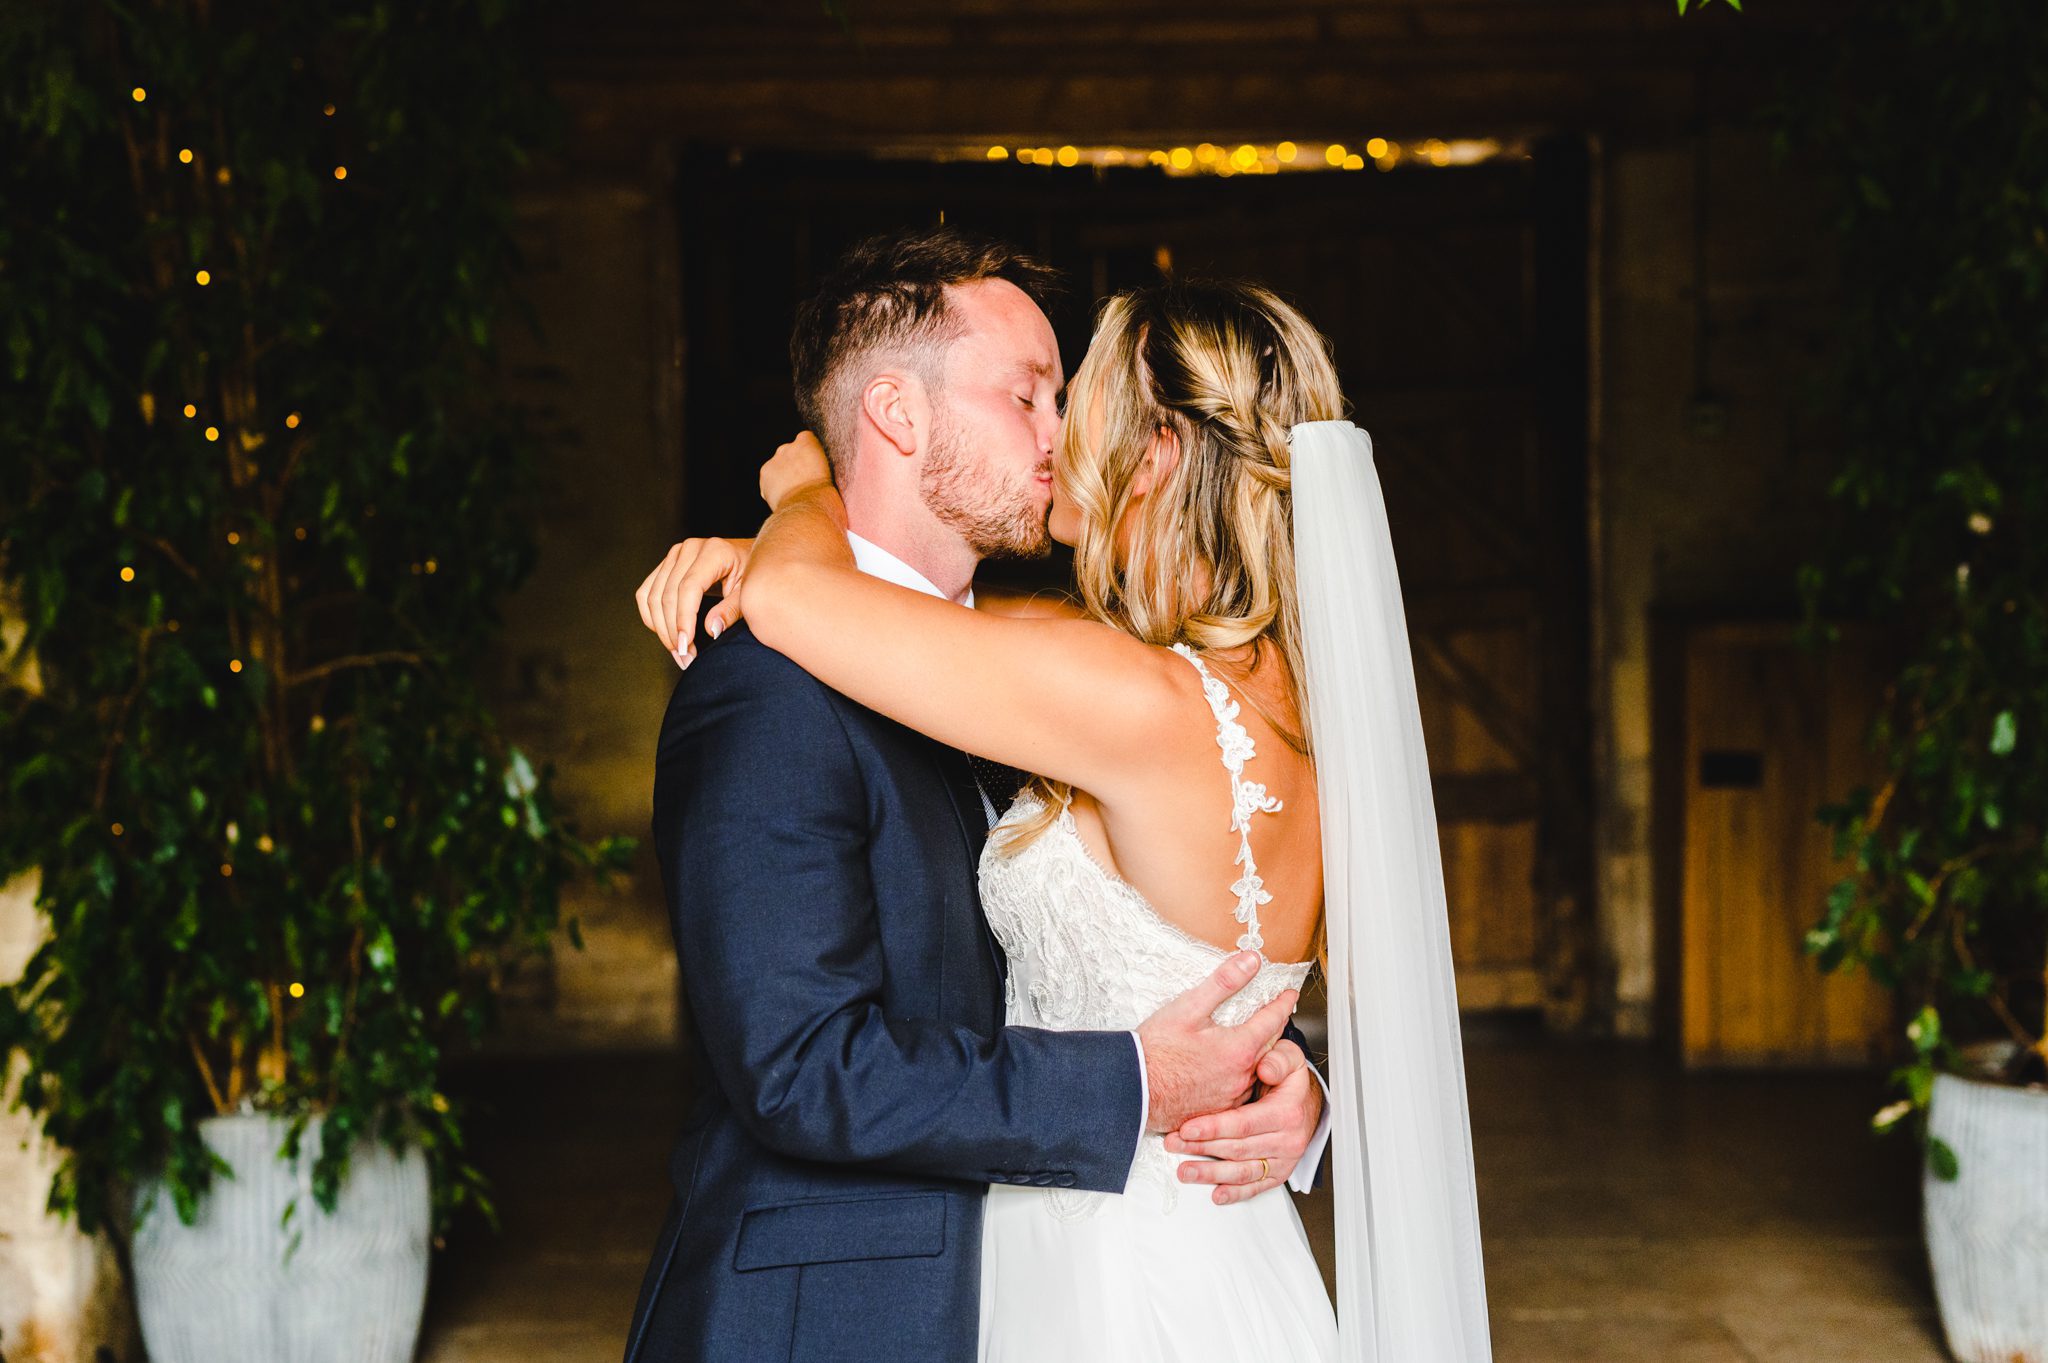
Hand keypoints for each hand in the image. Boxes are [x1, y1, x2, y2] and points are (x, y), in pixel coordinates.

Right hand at [633, 536, 751, 667]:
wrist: (748, 557)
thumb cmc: (752, 574)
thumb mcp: (749, 593)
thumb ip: (732, 610)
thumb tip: (711, 629)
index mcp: (713, 551)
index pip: (689, 588)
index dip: (684, 619)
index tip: (686, 645)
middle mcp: (690, 549)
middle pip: (668, 594)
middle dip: (673, 631)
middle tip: (685, 657)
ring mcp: (675, 555)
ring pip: (653, 596)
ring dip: (661, 628)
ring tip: (678, 651)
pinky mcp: (666, 564)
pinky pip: (647, 592)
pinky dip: (651, 616)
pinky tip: (665, 634)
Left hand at [760, 431, 832, 511]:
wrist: (808, 508)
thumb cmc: (825, 493)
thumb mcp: (832, 472)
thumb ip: (820, 462)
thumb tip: (817, 468)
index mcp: (808, 441)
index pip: (806, 439)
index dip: (808, 453)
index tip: (812, 465)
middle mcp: (789, 446)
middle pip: (789, 450)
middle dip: (793, 463)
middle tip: (802, 481)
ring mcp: (775, 459)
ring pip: (777, 465)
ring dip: (783, 475)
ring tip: (793, 492)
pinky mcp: (765, 472)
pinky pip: (768, 478)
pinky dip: (773, 486)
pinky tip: (784, 497)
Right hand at [1135, 951, 1299, 1134]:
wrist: (1132, 1089)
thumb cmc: (1156, 1050)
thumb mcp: (1189, 1007)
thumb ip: (1224, 982)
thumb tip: (1251, 961)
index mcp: (1239, 1049)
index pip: (1273, 1020)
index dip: (1283, 1004)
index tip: (1290, 995)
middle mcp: (1241, 1076)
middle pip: (1269, 1046)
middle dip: (1275, 1027)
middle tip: (1277, 1014)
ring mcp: (1230, 1097)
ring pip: (1256, 1071)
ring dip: (1260, 1054)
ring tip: (1255, 1041)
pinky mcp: (1218, 1111)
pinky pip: (1241, 1091)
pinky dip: (1243, 1075)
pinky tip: (1232, 1070)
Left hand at [1164, 1038, 1322, 1204]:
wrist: (1308, 1103)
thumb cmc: (1291, 1081)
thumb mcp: (1290, 1058)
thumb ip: (1277, 1059)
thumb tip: (1265, 1069)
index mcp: (1286, 1113)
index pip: (1243, 1124)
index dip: (1213, 1127)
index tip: (1187, 1128)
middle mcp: (1287, 1140)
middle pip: (1237, 1148)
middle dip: (1201, 1148)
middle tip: (1174, 1144)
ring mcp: (1283, 1160)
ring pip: (1243, 1171)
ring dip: (1211, 1174)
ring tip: (1185, 1171)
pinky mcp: (1279, 1173)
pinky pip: (1256, 1187)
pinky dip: (1235, 1193)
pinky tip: (1216, 1194)